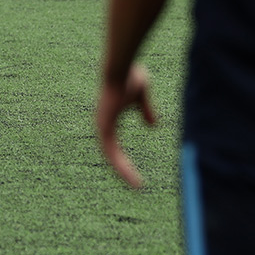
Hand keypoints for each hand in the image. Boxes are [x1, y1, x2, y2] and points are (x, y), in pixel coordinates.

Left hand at [96, 64, 157, 187]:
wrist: (120, 69)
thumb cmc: (129, 77)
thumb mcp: (141, 96)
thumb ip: (145, 110)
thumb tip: (153, 126)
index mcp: (109, 119)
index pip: (113, 145)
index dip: (121, 159)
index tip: (133, 171)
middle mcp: (103, 125)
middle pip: (111, 154)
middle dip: (122, 169)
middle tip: (135, 185)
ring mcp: (102, 127)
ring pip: (110, 157)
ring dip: (123, 172)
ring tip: (137, 186)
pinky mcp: (104, 127)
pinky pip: (111, 152)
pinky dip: (121, 166)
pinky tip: (132, 176)